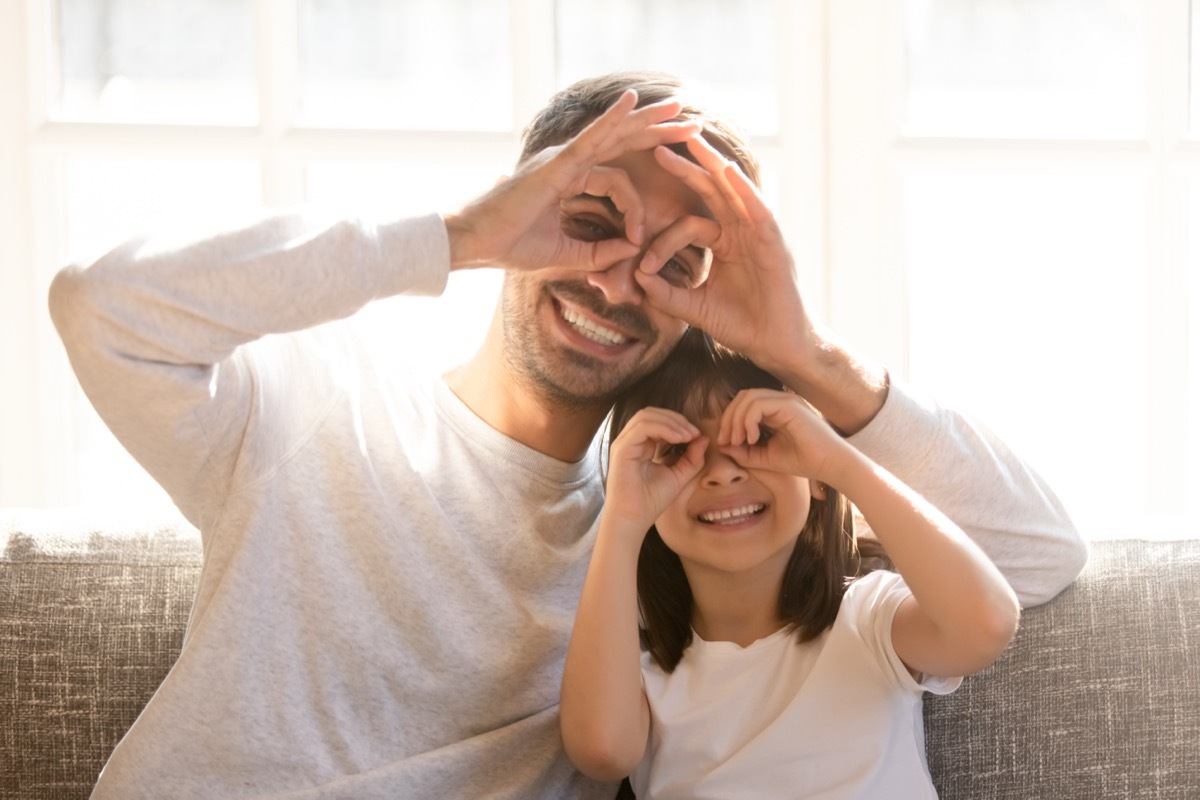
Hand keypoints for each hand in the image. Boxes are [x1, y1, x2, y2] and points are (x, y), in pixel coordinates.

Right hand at [444, 91, 699, 273]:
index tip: (637, 240)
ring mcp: (563, 158)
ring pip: (615, 135)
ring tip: (681, 107)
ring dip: (650, 121)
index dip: (634, 209)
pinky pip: (590, 138)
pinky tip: (633, 101)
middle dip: (658, 132)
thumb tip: (632, 251)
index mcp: (570, 179)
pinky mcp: (557, 162)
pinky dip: (612, 119)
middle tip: (692, 123)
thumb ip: (600, 253)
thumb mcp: (567, 255)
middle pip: (623, 142)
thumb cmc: (511, 245)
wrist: (477, 243)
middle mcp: (568, 161)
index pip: (617, 181)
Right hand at [605, 408, 704, 531]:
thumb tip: (703, 438)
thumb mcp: (679, 476)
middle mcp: (630, 441)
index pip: (657, 420)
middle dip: (676, 419)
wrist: (633, 520)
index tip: (697, 435)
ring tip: (688, 435)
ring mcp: (624, 443)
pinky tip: (679, 438)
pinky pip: (643, 427)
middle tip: (694, 432)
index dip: (678, 423)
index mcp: (640, 445)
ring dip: (671, 422)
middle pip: (651, 413)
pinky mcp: (622, 449)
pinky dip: (663, 428)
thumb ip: (692, 458)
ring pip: (646, 416)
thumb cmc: (651, 501)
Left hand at [631, 137, 812, 375]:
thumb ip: (667, 294)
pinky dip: (744, 190)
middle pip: (710, 191)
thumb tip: (636, 280)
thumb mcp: (695, 308)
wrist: (775, 346)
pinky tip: (728, 172)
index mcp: (723, 244)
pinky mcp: (773, 242)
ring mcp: (758, 234)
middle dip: (686, 167)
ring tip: (694, 139)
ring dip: (713, 163)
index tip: (641, 265)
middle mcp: (740, 232)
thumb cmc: (742, 326)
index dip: (661, 241)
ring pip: (733, 190)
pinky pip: (757, 210)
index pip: (688, 225)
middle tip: (659, 144)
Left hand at [717, 388, 850, 484]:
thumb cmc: (803, 462)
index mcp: (775, 410)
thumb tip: (722, 445)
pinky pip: (758, 405)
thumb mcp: (765, 458)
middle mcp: (780, 401)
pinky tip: (752, 439)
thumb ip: (744, 451)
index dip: (729, 420)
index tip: (725, 443)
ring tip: (738, 441)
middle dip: (729, 418)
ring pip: (748, 397)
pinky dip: (748, 421)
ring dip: (736, 420)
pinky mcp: (790, 405)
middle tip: (726, 441)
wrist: (830, 466)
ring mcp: (786, 400)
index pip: (744, 403)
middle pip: (743, 396)